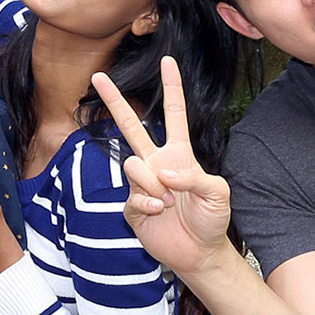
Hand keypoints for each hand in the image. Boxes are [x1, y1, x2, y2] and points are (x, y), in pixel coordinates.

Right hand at [89, 57, 234, 278]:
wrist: (199, 252)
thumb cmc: (211, 219)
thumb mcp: (218, 193)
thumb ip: (194, 177)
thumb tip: (165, 173)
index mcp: (179, 154)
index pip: (174, 114)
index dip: (172, 88)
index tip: (167, 61)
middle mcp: (156, 164)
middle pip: (130, 126)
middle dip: (114, 101)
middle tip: (97, 77)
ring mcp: (141, 184)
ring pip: (131, 166)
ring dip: (151, 184)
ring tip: (167, 203)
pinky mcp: (131, 206)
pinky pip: (131, 196)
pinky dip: (146, 203)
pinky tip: (157, 212)